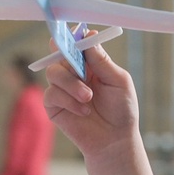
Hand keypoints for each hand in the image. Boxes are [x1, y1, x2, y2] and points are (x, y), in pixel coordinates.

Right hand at [43, 38, 139, 158]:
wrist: (114, 139)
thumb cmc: (121, 110)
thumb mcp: (118, 81)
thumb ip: (102, 60)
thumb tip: (89, 35)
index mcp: (90, 63)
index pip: (76, 43)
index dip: (72, 36)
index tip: (74, 35)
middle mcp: (74, 72)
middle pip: (59, 53)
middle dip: (70, 60)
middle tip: (80, 69)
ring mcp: (62, 88)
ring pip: (53, 72)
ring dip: (71, 84)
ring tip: (88, 98)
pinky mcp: (54, 105)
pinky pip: (51, 94)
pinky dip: (68, 101)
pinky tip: (83, 111)